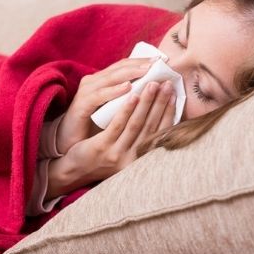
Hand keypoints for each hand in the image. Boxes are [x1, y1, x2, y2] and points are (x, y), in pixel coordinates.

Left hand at [46, 80, 175, 199]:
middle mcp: (132, 158)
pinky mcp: (102, 148)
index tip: (175, 94)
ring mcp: (117, 153)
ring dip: (146, 102)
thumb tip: (161, 113)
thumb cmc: (104, 156)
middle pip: (151, 126)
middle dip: (161, 102)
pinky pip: (117, 126)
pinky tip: (132, 95)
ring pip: (136, 124)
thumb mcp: (126, 150)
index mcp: (141, 158)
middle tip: (167, 83)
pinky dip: (126, 109)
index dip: (169, 112)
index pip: (161, 132)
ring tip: (152, 84)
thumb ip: (141, 137)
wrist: (77, 171)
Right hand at [55, 57, 158, 154]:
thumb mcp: (115, 109)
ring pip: (110, 78)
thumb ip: (130, 99)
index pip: (125, 65)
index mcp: (103, 81)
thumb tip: (157, 93)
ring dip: (130, 73)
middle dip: (140, 64)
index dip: (143, 61)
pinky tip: (128, 88)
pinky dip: (114, 91)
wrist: (69, 141)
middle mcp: (94, 82)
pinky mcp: (81, 104)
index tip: (162, 61)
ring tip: (147, 71)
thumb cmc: (95, 126)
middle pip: (119, 67)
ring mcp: (86, 91)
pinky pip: (99, 95)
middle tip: (158, 62)